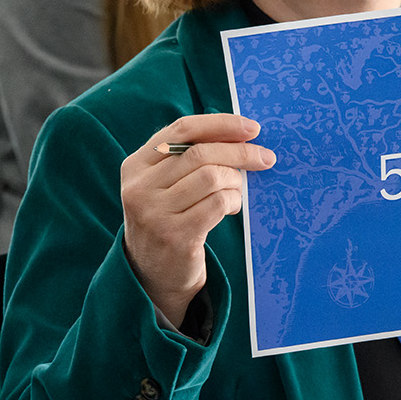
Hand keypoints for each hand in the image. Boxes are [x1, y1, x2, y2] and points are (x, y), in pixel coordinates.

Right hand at [121, 114, 274, 327]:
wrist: (152, 275)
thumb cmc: (167, 220)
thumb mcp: (164, 185)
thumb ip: (188, 158)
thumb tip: (240, 134)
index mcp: (135, 165)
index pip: (181, 130)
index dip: (220, 124)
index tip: (251, 127)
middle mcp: (140, 187)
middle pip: (200, 152)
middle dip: (239, 152)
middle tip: (265, 157)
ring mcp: (155, 213)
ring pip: (212, 177)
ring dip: (235, 181)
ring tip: (237, 191)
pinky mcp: (175, 236)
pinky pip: (218, 204)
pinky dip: (233, 201)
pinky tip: (232, 207)